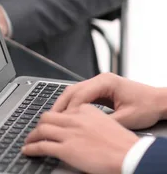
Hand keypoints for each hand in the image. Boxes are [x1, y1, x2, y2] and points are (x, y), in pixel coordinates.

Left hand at [22, 105, 138, 173]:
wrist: (130, 155)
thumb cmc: (125, 144)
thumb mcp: (109, 123)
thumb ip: (94, 120)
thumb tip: (86, 127)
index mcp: (87, 111)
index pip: (65, 109)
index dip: (56, 117)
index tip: (53, 121)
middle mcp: (75, 119)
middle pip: (48, 116)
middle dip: (40, 124)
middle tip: (37, 130)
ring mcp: (69, 134)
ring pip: (42, 129)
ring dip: (32, 136)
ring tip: (28, 141)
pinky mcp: (65, 148)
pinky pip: (42, 146)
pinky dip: (31, 148)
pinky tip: (28, 150)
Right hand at [52, 73, 166, 129]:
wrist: (160, 102)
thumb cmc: (147, 107)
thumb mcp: (126, 118)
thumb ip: (104, 122)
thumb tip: (86, 128)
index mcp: (106, 82)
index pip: (80, 94)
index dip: (70, 109)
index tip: (62, 121)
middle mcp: (101, 79)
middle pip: (73, 90)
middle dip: (61, 104)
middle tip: (51, 118)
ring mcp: (100, 83)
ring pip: (75, 92)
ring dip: (65, 104)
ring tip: (56, 117)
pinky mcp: (101, 89)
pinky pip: (82, 95)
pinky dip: (74, 105)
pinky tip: (69, 114)